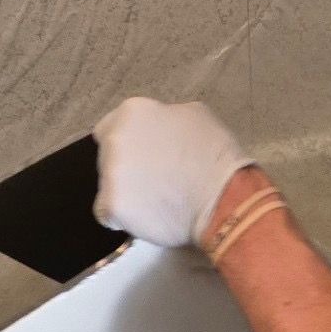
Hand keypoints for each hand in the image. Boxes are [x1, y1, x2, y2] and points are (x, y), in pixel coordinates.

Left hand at [92, 98, 252, 246]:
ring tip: (155, 201)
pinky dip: (122, 218)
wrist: (223, 198)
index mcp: (133, 113)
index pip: (109, 128)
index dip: (127, 144)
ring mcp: (111, 174)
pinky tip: (147, 217)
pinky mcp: (112, 205)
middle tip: (153, 179)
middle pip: (107, 157)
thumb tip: (158, 128)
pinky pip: (107, 213)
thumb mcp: (194, 116)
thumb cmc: (215, 155)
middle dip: (126, 166)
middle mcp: (115, 140)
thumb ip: (165, 117)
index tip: (142, 156)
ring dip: (125, 192)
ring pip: (108, 185)